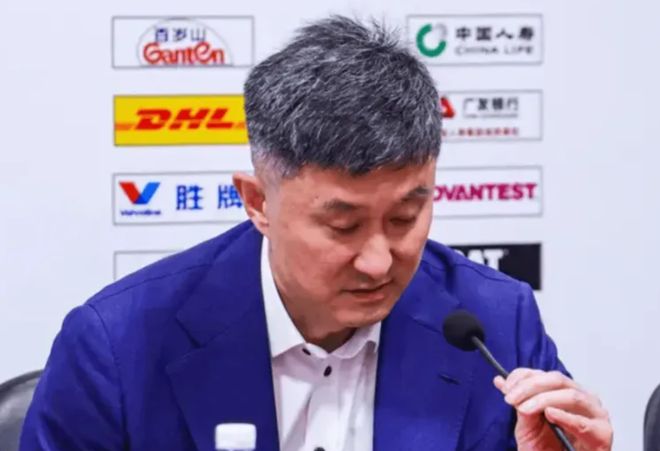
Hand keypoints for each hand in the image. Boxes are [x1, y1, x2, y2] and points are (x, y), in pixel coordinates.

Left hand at [494, 369, 612, 450]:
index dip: (522, 376)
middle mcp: (582, 397)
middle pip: (557, 379)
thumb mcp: (527, 424)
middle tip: (511, 398)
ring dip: (544, 399)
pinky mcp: (602, 434)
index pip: (544, 374)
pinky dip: (565, 417)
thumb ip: (519, 402)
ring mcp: (595, 414)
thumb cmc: (549, 448)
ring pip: (571, 395)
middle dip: (529, 386)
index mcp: (565, 392)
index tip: (505, 387)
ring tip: (525, 408)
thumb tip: (500, 381)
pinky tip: (550, 414)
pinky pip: (584, 422)